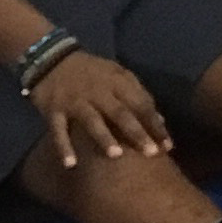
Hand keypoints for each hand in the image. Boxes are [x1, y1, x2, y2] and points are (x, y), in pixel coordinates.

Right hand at [28, 49, 169, 167]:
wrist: (52, 58)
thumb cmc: (92, 72)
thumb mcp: (118, 76)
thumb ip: (138, 96)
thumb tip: (160, 120)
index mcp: (118, 83)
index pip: (141, 105)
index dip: (155, 124)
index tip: (168, 145)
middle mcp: (98, 92)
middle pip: (120, 113)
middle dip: (137, 133)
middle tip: (151, 153)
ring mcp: (75, 101)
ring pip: (91, 120)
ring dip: (104, 137)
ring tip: (116, 155)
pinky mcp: (54, 110)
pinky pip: (58, 130)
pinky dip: (63, 146)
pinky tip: (70, 164)